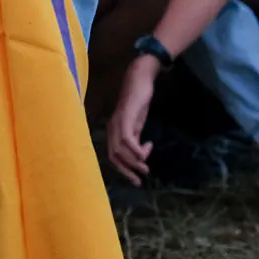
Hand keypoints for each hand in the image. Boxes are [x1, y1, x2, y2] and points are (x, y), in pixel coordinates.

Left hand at [105, 55, 159, 185]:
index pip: (112, 156)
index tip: (136, 179)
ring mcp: (117, 122)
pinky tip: (147, 148)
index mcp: (113, 131)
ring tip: (146, 166)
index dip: (122, 169)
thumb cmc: (139, 101)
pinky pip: (127, 139)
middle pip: (113, 156)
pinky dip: (136, 149)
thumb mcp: (137, 124)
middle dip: (126, 170)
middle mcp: (111, 128)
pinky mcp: (125, 116)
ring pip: (119, 150)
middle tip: (140, 178)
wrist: (140, 79)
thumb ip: (135, 138)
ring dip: (133, 161)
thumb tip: (139, 156)